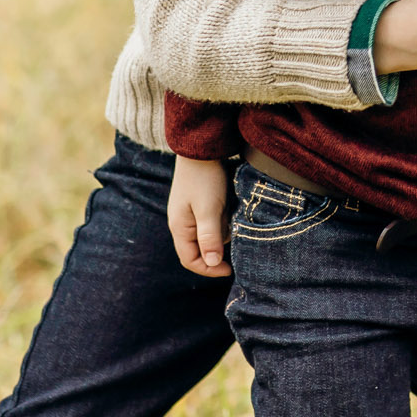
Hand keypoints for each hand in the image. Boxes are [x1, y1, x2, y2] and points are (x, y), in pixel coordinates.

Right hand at [168, 155, 232, 277]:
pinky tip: (231, 206)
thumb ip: (210, 237)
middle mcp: (182, 223)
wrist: (202, 147)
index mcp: (179, 228)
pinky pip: (213, 220)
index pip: (190, 260)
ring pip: (210, 234)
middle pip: (200, 249)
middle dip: (219, 248)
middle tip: (236, 242)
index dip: (209, 269)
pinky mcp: (200, 203)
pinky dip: (224, 218)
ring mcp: (190, 213)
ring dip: (223, 230)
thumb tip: (212, 264)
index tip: (230, 269)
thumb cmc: (204, 178)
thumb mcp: (209, 209)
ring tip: (232, 214)